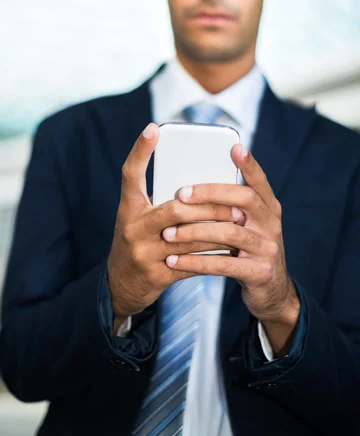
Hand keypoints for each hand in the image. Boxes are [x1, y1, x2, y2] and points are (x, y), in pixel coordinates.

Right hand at [107, 123, 239, 331]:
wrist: (120, 285)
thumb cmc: (137, 239)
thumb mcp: (137, 216)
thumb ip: (157, 198)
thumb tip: (195, 176)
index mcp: (128, 208)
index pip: (130, 174)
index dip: (140, 150)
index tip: (153, 128)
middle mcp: (132, 228)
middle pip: (174, 209)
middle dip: (208, 206)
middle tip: (234, 203)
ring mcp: (144, 253)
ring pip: (189, 238)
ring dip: (218, 229)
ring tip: (239, 221)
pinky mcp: (157, 276)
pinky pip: (192, 263)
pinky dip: (212, 254)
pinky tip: (229, 248)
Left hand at [162, 144, 299, 355]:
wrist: (271, 292)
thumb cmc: (248, 250)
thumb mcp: (248, 225)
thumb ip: (230, 206)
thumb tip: (190, 184)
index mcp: (268, 207)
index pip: (259, 181)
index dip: (249, 165)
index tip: (235, 147)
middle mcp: (272, 223)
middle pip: (245, 199)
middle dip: (211, 193)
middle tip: (180, 194)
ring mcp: (268, 248)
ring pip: (229, 233)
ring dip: (194, 231)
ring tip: (167, 233)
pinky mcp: (258, 273)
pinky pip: (222, 265)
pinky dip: (195, 262)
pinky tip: (173, 260)